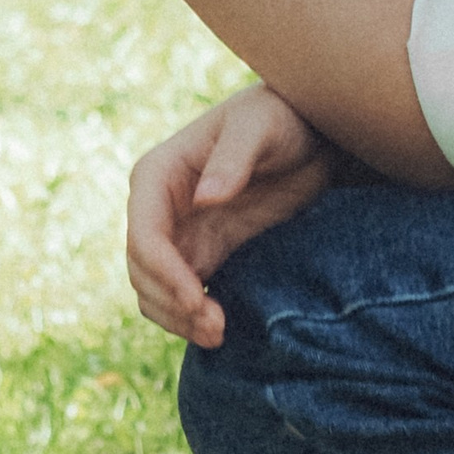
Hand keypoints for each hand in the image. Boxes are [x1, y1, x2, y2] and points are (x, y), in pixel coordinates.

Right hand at [126, 85, 335, 347]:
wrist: (310, 134)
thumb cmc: (281, 118)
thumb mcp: (261, 127)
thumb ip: (234, 158)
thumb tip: (204, 198)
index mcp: (158, 175)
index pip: (143, 235)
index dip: (163, 273)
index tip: (197, 299)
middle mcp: (158, 208)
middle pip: (143, 271)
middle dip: (172, 303)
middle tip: (216, 328)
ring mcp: (179, 234)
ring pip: (155, 291)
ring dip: (178, 319)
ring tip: (219, 335)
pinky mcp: (204, 254)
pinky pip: (181, 296)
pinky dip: (192, 317)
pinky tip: (221, 330)